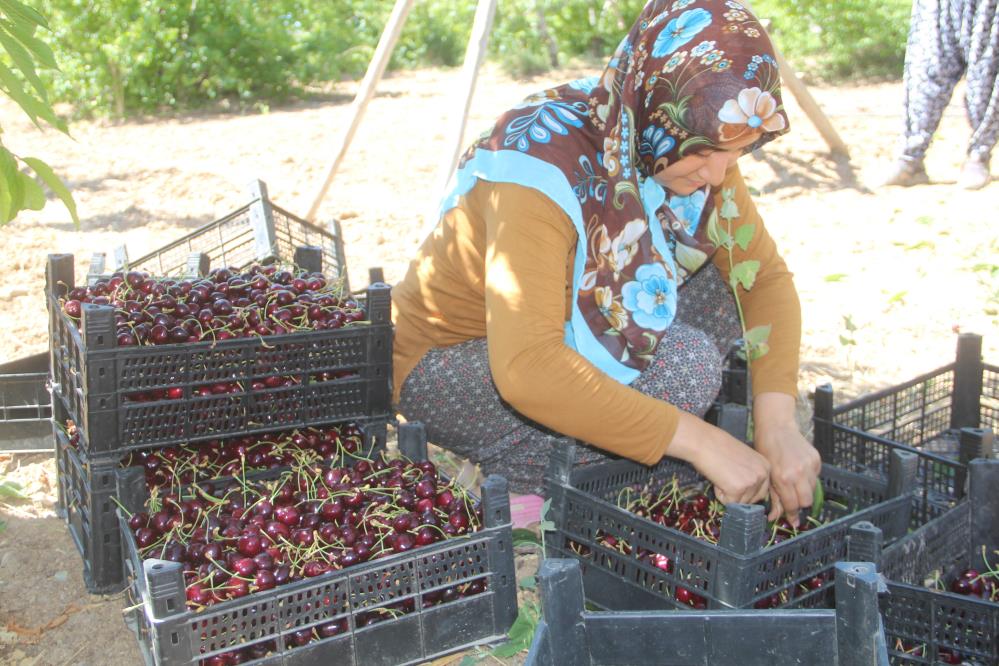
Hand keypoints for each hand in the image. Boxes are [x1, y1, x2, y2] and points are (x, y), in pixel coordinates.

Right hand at [668, 411, 770, 504]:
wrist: (703, 442)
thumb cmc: (718, 446)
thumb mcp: (743, 458)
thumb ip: (750, 473)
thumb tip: (748, 492)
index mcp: (766, 466)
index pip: (761, 490)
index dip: (745, 490)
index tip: (734, 483)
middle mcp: (763, 474)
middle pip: (752, 499)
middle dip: (738, 494)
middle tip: (725, 476)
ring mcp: (751, 482)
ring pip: (740, 502)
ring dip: (727, 493)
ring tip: (720, 474)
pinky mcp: (738, 490)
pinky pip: (728, 502)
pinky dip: (719, 494)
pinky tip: (717, 478)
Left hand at [753, 393, 821, 526]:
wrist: (776, 427)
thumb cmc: (766, 450)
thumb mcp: (766, 475)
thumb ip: (774, 498)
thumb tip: (774, 518)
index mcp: (784, 478)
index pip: (793, 505)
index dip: (792, 514)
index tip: (792, 519)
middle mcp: (799, 473)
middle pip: (807, 501)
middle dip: (800, 504)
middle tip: (792, 500)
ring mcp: (810, 466)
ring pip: (813, 490)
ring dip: (804, 491)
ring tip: (794, 482)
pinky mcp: (816, 459)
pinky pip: (815, 477)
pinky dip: (808, 478)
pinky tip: (798, 471)